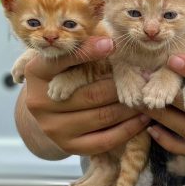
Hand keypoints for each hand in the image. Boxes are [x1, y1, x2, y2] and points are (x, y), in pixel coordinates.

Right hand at [22, 37, 148, 154]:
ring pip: (103, 116)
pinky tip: (143, 118)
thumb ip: (83, 47)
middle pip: (91, 93)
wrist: (51, 114)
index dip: (88, 52)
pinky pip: (106, 139)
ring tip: (148, 97)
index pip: (62, 61)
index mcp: (36, 73)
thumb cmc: (67, 75)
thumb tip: (111, 39)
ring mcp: (53, 128)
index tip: (112, 44)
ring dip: (130, 107)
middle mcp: (39, 102)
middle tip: (146, 77)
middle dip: (122, 85)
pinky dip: (129, 128)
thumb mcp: (68, 58)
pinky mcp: (69, 147)